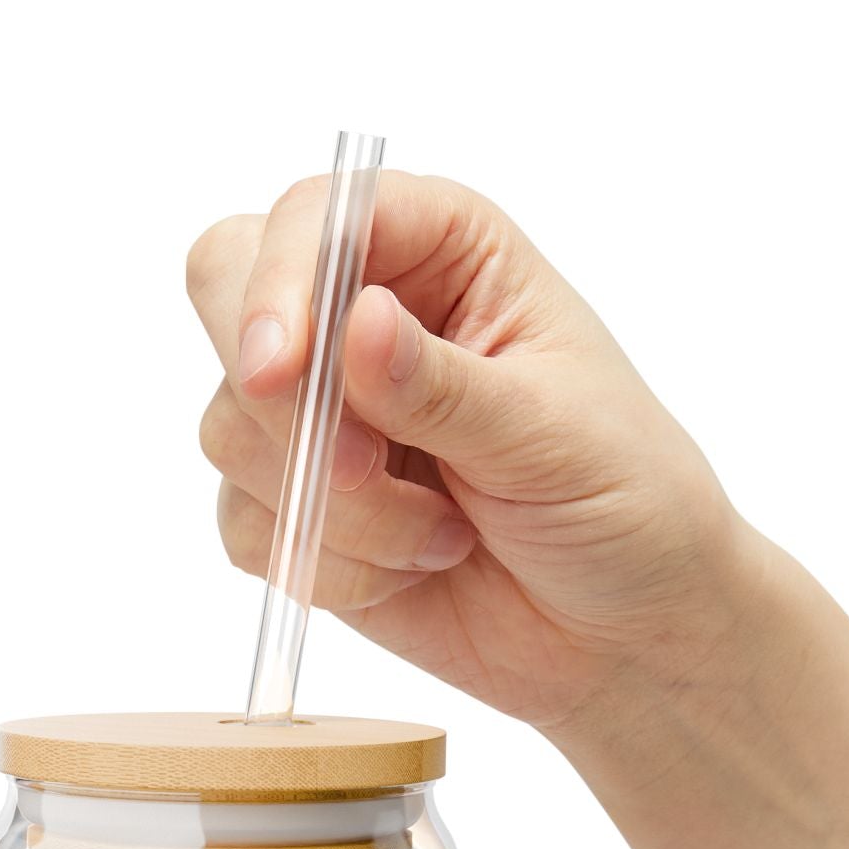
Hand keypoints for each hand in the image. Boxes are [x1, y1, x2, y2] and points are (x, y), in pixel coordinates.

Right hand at [187, 171, 764, 738]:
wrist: (623, 631)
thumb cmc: (621, 499)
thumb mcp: (549, 433)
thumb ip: (441, 386)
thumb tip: (356, 323)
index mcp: (441, 250)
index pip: (314, 217)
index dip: (279, 283)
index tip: (280, 372)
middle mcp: (363, 315)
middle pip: (225, 292)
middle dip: (276, 397)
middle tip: (355, 468)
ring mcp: (322, 415)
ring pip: (231, 429)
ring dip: (333, 507)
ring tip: (442, 536)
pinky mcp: (299, 508)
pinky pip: (245, 526)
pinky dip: (325, 565)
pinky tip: (413, 571)